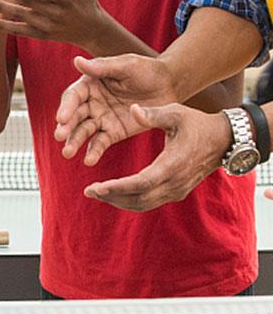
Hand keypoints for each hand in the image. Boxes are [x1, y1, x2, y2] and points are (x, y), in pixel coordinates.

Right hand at [55, 53, 178, 164]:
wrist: (170, 86)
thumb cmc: (146, 70)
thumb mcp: (126, 65)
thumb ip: (102, 67)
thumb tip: (76, 61)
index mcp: (90, 84)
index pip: (73, 96)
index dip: (66, 107)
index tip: (61, 118)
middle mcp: (91, 102)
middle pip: (75, 116)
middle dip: (66, 127)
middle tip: (60, 137)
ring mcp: (101, 119)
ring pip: (84, 131)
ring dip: (75, 142)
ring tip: (67, 153)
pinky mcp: (113, 132)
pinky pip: (101, 143)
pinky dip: (94, 151)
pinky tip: (89, 160)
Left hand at [82, 104, 229, 210]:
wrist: (223, 140)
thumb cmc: (197, 123)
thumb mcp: (176, 113)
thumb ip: (154, 114)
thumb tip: (132, 109)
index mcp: (173, 164)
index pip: (142, 183)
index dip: (118, 188)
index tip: (96, 187)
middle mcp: (175, 182)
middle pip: (140, 198)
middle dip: (112, 197)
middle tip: (88, 191)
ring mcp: (177, 190)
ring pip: (144, 204)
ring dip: (119, 201)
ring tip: (96, 193)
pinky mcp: (176, 191)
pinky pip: (150, 201)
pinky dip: (130, 200)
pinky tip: (114, 193)